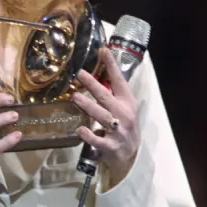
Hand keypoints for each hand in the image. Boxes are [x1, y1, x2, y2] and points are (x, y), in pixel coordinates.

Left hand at [72, 48, 139, 185]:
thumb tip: (98, 71)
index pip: (119, 81)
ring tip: (75, 97)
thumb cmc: (124, 126)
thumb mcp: (123, 107)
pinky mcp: (111, 146)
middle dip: (93, 85)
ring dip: (88, 106)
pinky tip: (80, 129)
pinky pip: (98, 140)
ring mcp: (118, 131)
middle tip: (79, 74)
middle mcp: (124, 114)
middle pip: (107, 97)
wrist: (131, 155)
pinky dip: (89, 135)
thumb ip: (112, 92)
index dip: (112, 66)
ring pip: (102, 117)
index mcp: (127, 102)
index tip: (103, 50)